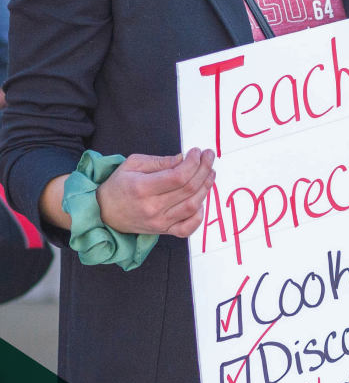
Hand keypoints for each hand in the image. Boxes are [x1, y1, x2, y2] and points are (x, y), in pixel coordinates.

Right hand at [96, 148, 215, 237]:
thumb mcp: (133, 164)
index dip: (194, 162)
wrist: (103, 213)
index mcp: (143, 188)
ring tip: (210, 173)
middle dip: (204, 169)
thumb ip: (160, 161)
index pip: (178, 176)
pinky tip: (201, 200)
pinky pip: (187, 229)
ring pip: (192, 206)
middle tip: (208, 156)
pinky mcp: (163, 231)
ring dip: (206, 187)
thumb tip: (183, 158)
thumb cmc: (118, 185)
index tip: (197, 151)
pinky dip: (199, 216)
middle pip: (189, 189)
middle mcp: (152, 207)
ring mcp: (159, 222)